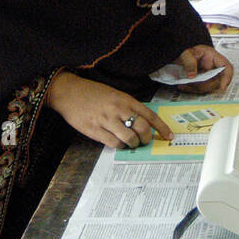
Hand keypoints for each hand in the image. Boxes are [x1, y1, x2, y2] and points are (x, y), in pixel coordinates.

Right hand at [46, 71, 171, 148]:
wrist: (69, 92)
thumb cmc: (93, 93)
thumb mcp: (115, 94)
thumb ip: (128, 107)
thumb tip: (143, 123)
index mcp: (125, 99)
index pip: (149, 115)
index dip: (161, 127)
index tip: (169, 136)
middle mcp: (118, 109)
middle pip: (142, 128)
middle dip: (147, 138)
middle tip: (145, 141)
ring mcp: (106, 120)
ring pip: (129, 138)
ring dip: (133, 144)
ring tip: (131, 143)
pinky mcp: (94, 130)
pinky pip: (113, 143)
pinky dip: (119, 146)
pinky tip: (119, 143)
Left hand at [171, 45, 233, 94]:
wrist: (180, 53)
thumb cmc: (186, 50)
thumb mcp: (186, 53)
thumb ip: (189, 63)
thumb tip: (192, 76)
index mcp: (212, 56)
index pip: (226, 67)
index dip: (227, 77)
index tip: (222, 87)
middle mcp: (213, 67)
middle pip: (217, 80)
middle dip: (205, 85)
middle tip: (192, 83)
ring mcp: (208, 74)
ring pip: (209, 87)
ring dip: (197, 88)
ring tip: (185, 84)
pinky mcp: (203, 80)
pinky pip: (201, 89)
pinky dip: (192, 89)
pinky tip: (184, 86)